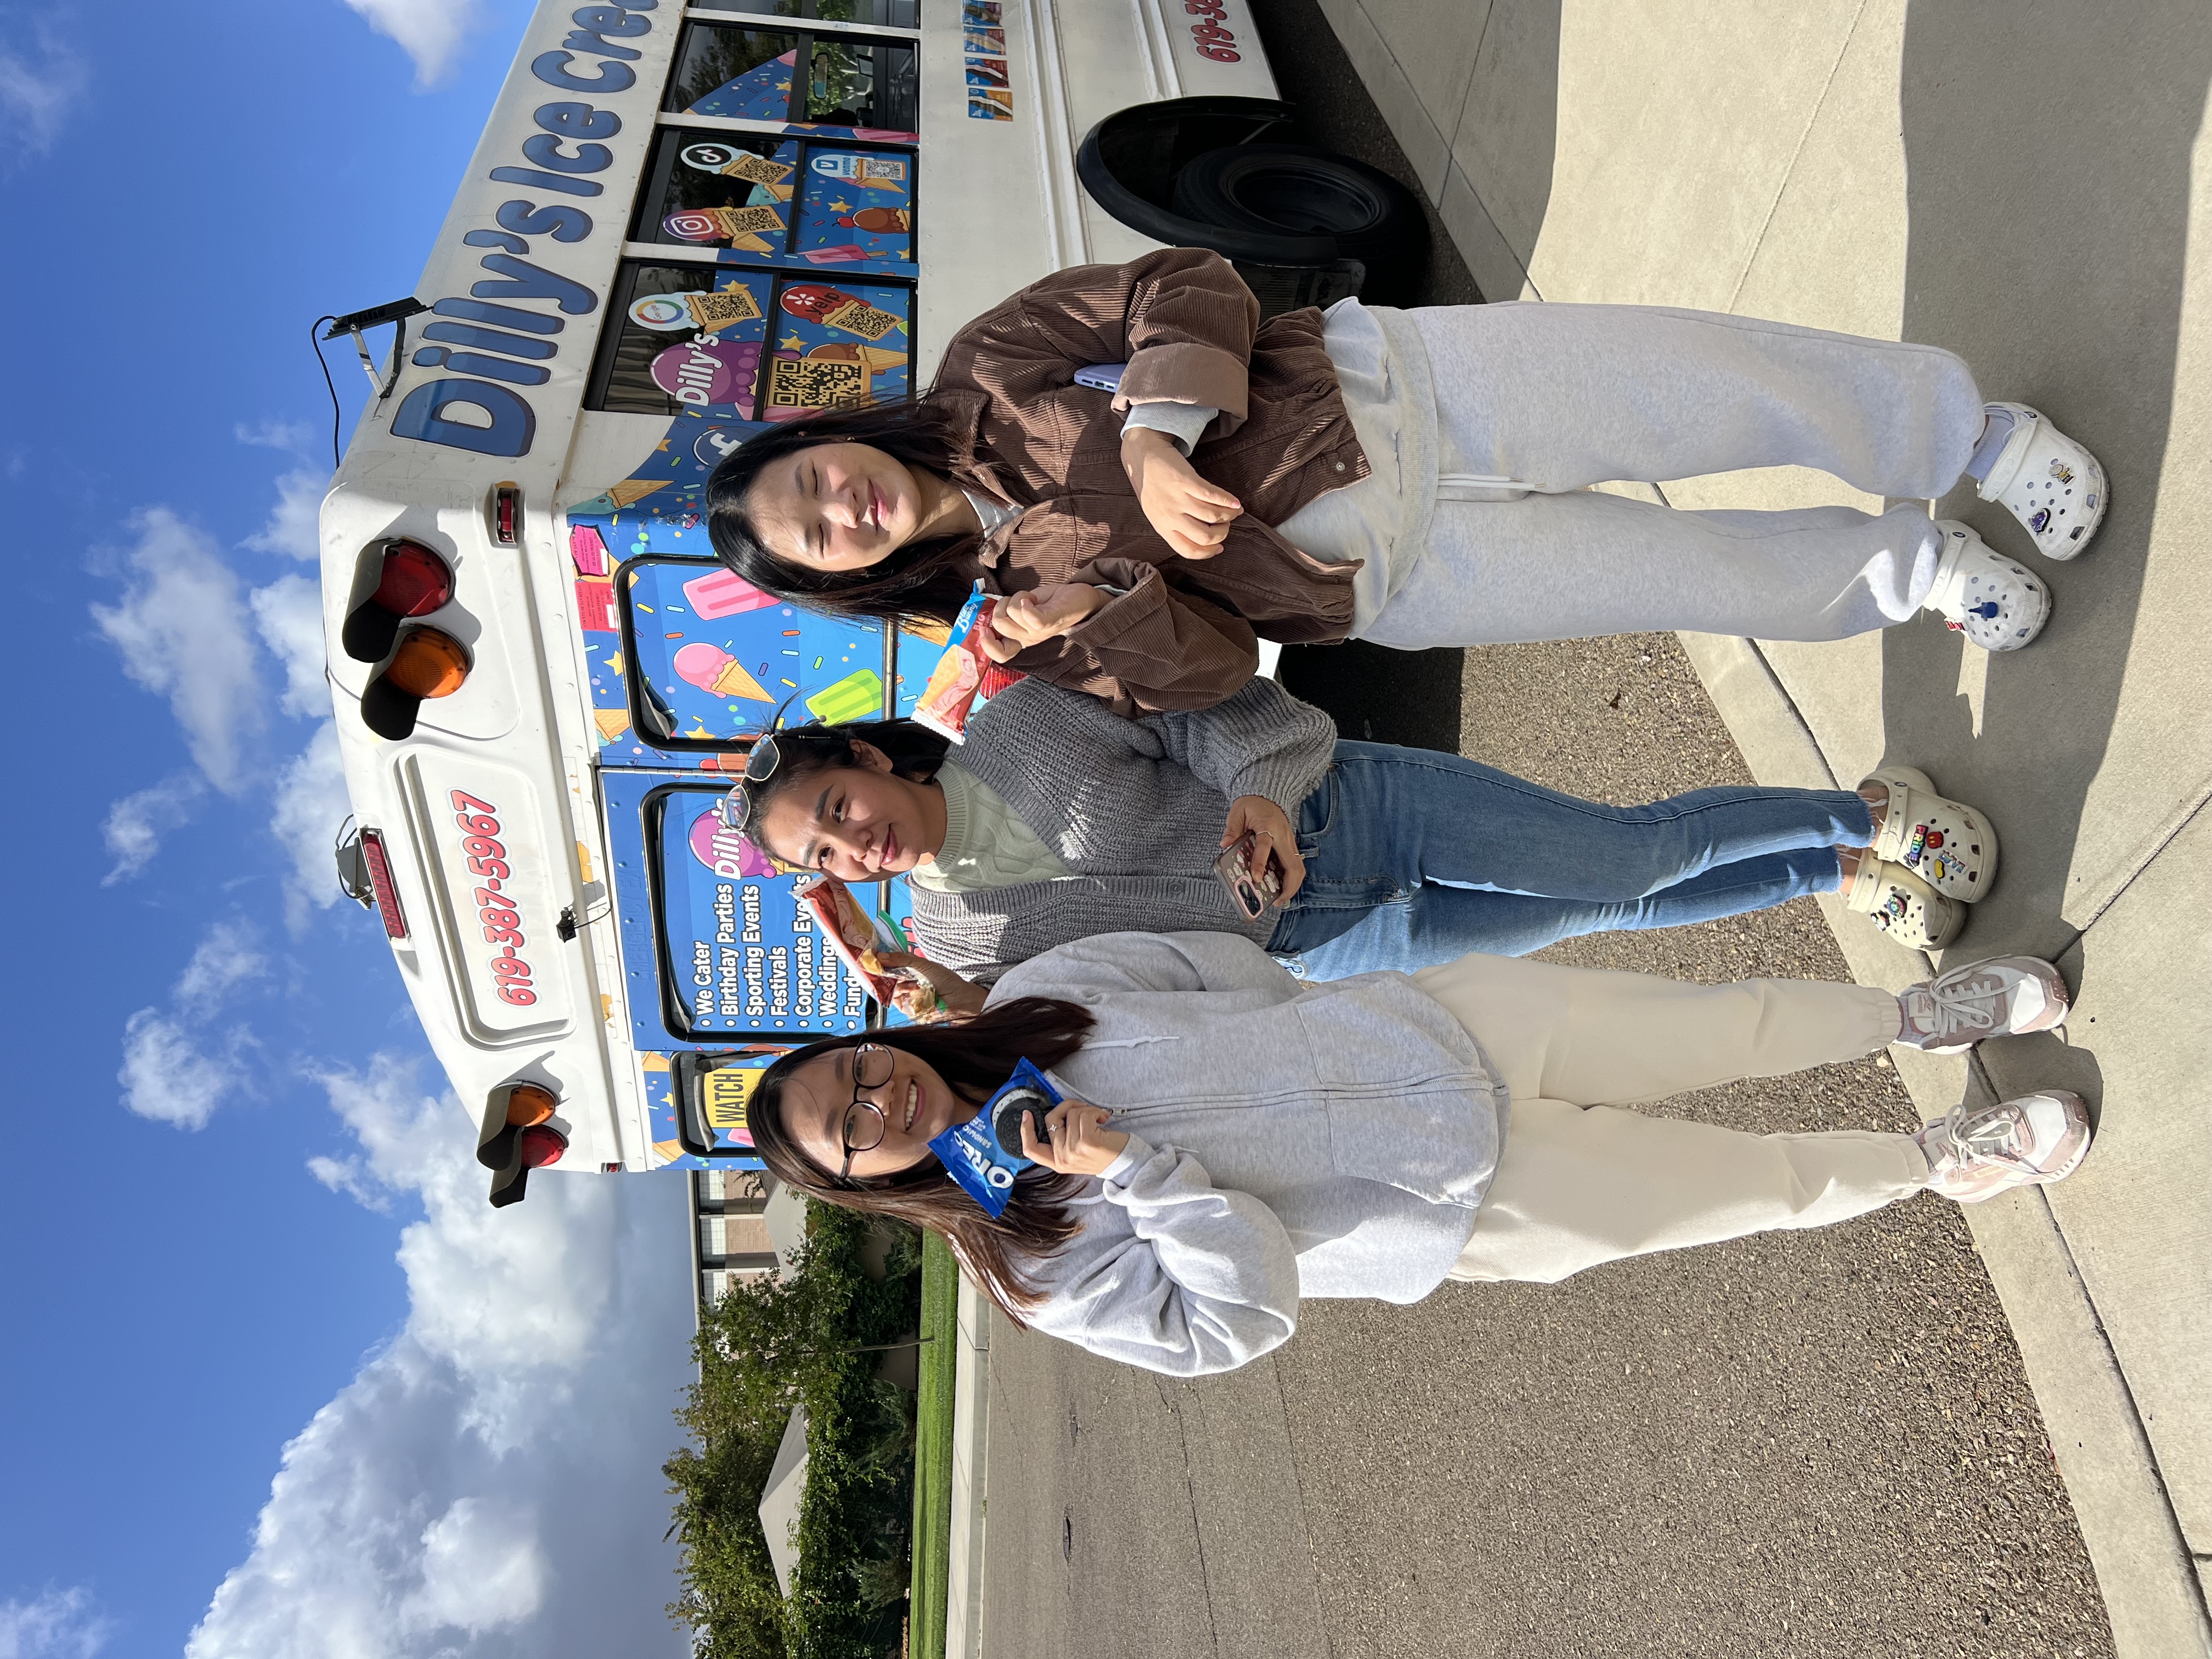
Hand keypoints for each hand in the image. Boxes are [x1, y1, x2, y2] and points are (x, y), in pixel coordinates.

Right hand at [878, 950, 987, 1022]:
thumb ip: (901, 959)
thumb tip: (879, 955)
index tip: (871, 956)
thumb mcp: (923, 965)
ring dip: (897, 984)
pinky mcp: (907, 1009)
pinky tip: (912, 991)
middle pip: (885, 977)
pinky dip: (901, 995)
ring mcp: (905, 996)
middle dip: (883, 972)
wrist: (959, 1000)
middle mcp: (905, 982)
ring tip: (911, 983)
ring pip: (889, 989)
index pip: (889, 964)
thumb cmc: (945, 980)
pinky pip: (895, 1002)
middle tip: (877, 967)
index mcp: (909, 970)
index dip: (880, 961)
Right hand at [977, 584, 1107, 662]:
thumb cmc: (1051, 604)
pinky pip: (1032, 618)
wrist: (1081, 597)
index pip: (1001, 654)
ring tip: (1030, 598)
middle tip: (1018, 600)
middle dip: (1001, 605)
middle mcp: (1030, 638)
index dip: (987, 645)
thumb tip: (986, 617)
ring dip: (1016, 597)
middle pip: (1000, 625)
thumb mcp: (1023, 611)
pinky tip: (1033, 598)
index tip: (984, 628)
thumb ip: (1007, 615)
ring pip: (1011, 614)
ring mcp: (1042, 631)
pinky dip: (1026, 603)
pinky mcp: (1053, 619)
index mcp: (1021, 639)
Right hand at [1020, 1099, 1128, 1176]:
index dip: (1025, 1131)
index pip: (1031, 1150)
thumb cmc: (1104, 1153)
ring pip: (1071, 1113)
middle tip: (1086, 1110)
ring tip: (1098, 1118)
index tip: (1026, 1114)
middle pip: (1052, 1118)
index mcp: (1057, 1162)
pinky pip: (1084, 1113)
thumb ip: (1064, 1137)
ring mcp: (1073, 1151)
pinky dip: (1096, 1111)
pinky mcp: (1087, 1142)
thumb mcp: (1078, 1151)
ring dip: (1087, 1109)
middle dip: (1069, 1106)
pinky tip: (1104, 1119)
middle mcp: (1062, 1158)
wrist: (1127, 1164)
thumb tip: (1058, 1112)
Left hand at [1121, 427, 1242, 558]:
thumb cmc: (1151, 486)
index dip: (1208, 552)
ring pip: (1212, 516)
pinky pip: (1212, 496)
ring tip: (1233, 512)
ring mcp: (1177, 498)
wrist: (1142, 456)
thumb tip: (1203, 539)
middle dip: (1221, 534)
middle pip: (1204, 536)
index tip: (1219, 547)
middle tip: (1226, 526)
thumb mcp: (1157, 513)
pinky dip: (1228, 501)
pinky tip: (1236, 503)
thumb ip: (1175, 526)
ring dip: (1228, 515)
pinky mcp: (1185, 481)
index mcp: (1162, 527)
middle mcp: (1169, 516)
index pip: (1188, 550)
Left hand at [1222, 794, 1304, 901]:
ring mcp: (1289, 842)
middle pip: (1293, 865)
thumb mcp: (1238, 811)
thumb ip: (1232, 828)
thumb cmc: (1253, 804)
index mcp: (1268, 826)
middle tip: (1277, 901)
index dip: (1260, 863)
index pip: (1265, 846)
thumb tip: (1225, 844)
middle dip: (1288, 886)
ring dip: (1292, 886)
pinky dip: (1291, 879)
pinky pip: (1295, 865)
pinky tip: (1282, 888)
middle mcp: (1283, 836)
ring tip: (1280, 899)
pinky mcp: (1290, 846)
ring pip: (1298, 868)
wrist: (1268, 796)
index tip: (1255, 878)